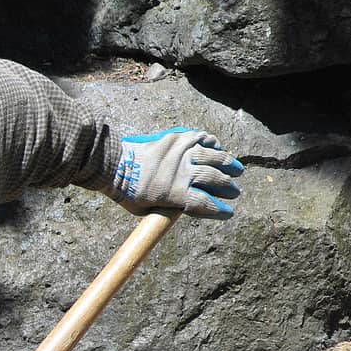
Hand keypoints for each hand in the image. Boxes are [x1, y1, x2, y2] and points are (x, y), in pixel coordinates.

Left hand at [110, 128, 242, 217]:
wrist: (113, 165)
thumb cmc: (127, 192)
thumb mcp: (147, 210)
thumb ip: (169, 208)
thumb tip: (186, 208)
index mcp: (174, 194)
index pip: (205, 204)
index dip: (219, 210)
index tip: (228, 212)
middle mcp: (182, 172)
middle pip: (213, 179)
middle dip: (227, 186)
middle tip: (234, 191)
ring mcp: (180, 153)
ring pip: (212, 156)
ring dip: (227, 163)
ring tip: (237, 169)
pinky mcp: (176, 139)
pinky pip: (200, 138)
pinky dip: (211, 143)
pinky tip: (218, 148)